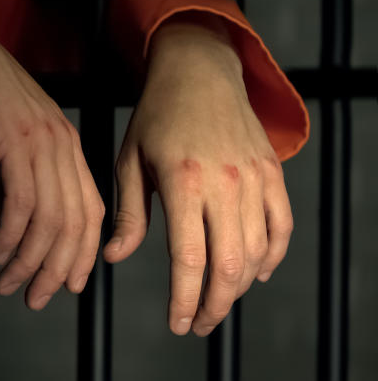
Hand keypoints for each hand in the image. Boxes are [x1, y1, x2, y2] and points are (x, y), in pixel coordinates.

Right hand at [0, 0, 104, 308]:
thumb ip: (9, 185)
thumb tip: (14, 228)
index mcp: (66, 147)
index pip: (91, 212)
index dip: (82, 255)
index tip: (67, 286)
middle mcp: (63, 146)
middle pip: (76, 224)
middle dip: (58, 271)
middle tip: (35, 299)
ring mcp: (42, 142)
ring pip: (51, 219)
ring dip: (31, 262)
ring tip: (10, 285)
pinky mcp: (15, 141)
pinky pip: (21, 202)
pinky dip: (11, 236)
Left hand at [103, 13, 293, 335]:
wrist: (199, 71)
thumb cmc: (156, 116)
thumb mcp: (130, 161)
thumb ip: (128, 214)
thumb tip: (114, 258)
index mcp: (182, 181)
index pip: (189, 258)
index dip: (185, 299)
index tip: (177, 324)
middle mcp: (224, 183)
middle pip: (229, 264)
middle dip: (214, 304)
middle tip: (198, 323)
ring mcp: (254, 178)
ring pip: (257, 252)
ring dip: (240, 287)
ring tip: (217, 302)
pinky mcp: (272, 173)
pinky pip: (281, 227)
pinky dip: (272, 257)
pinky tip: (254, 274)